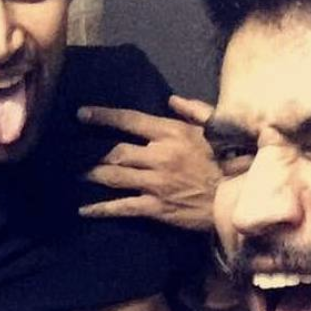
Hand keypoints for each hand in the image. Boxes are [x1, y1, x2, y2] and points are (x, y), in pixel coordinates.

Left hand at [78, 94, 219, 230]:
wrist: (237, 195)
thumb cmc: (228, 159)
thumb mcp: (214, 126)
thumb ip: (192, 110)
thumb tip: (170, 101)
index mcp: (170, 133)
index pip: (129, 120)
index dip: (103, 117)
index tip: (81, 114)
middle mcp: (159, 156)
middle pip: (116, 152)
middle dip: (92, 152)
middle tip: (73, 153)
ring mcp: (156, 183)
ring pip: (114, 177)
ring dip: (92, 176)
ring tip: (76, 175)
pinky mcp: (156, 207)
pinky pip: (123, 207)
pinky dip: (101, 209)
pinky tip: (84, 210)